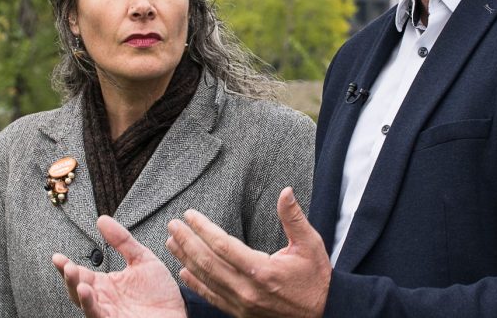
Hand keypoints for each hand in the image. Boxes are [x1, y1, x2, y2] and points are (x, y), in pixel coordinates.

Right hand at [52, 215, 185, 317]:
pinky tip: (85, 291)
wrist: (178, 314)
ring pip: (84, 302)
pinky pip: (97, 314)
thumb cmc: (160, 293)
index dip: (66, 265)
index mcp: (106, 284)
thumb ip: (122, 241)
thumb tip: (102, 219)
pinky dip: (89, 304)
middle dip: (69, 276)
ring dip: (75, 288)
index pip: (81, 274)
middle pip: (78, 288)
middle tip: (64, 263)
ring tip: (71, 272)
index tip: (57, 256)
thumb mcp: (142, 259)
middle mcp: (103, 299)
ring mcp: (108, 311)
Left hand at [166, 187, 329, 317]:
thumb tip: (286, 191)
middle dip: (187, 241)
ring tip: (171, 243)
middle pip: (208, 262)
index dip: (203, 228)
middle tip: (172, 225)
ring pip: (206, 280)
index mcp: (262, 270)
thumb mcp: (310, 244)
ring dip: (186, 259)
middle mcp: (247, 289)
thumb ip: (293, 218)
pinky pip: (212, 298)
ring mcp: (242, 304)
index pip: (223, 245)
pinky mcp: (241, 313)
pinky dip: (196, 285)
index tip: (190, 215)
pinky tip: (184, 272)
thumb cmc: (316, 278)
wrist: (325, 314)